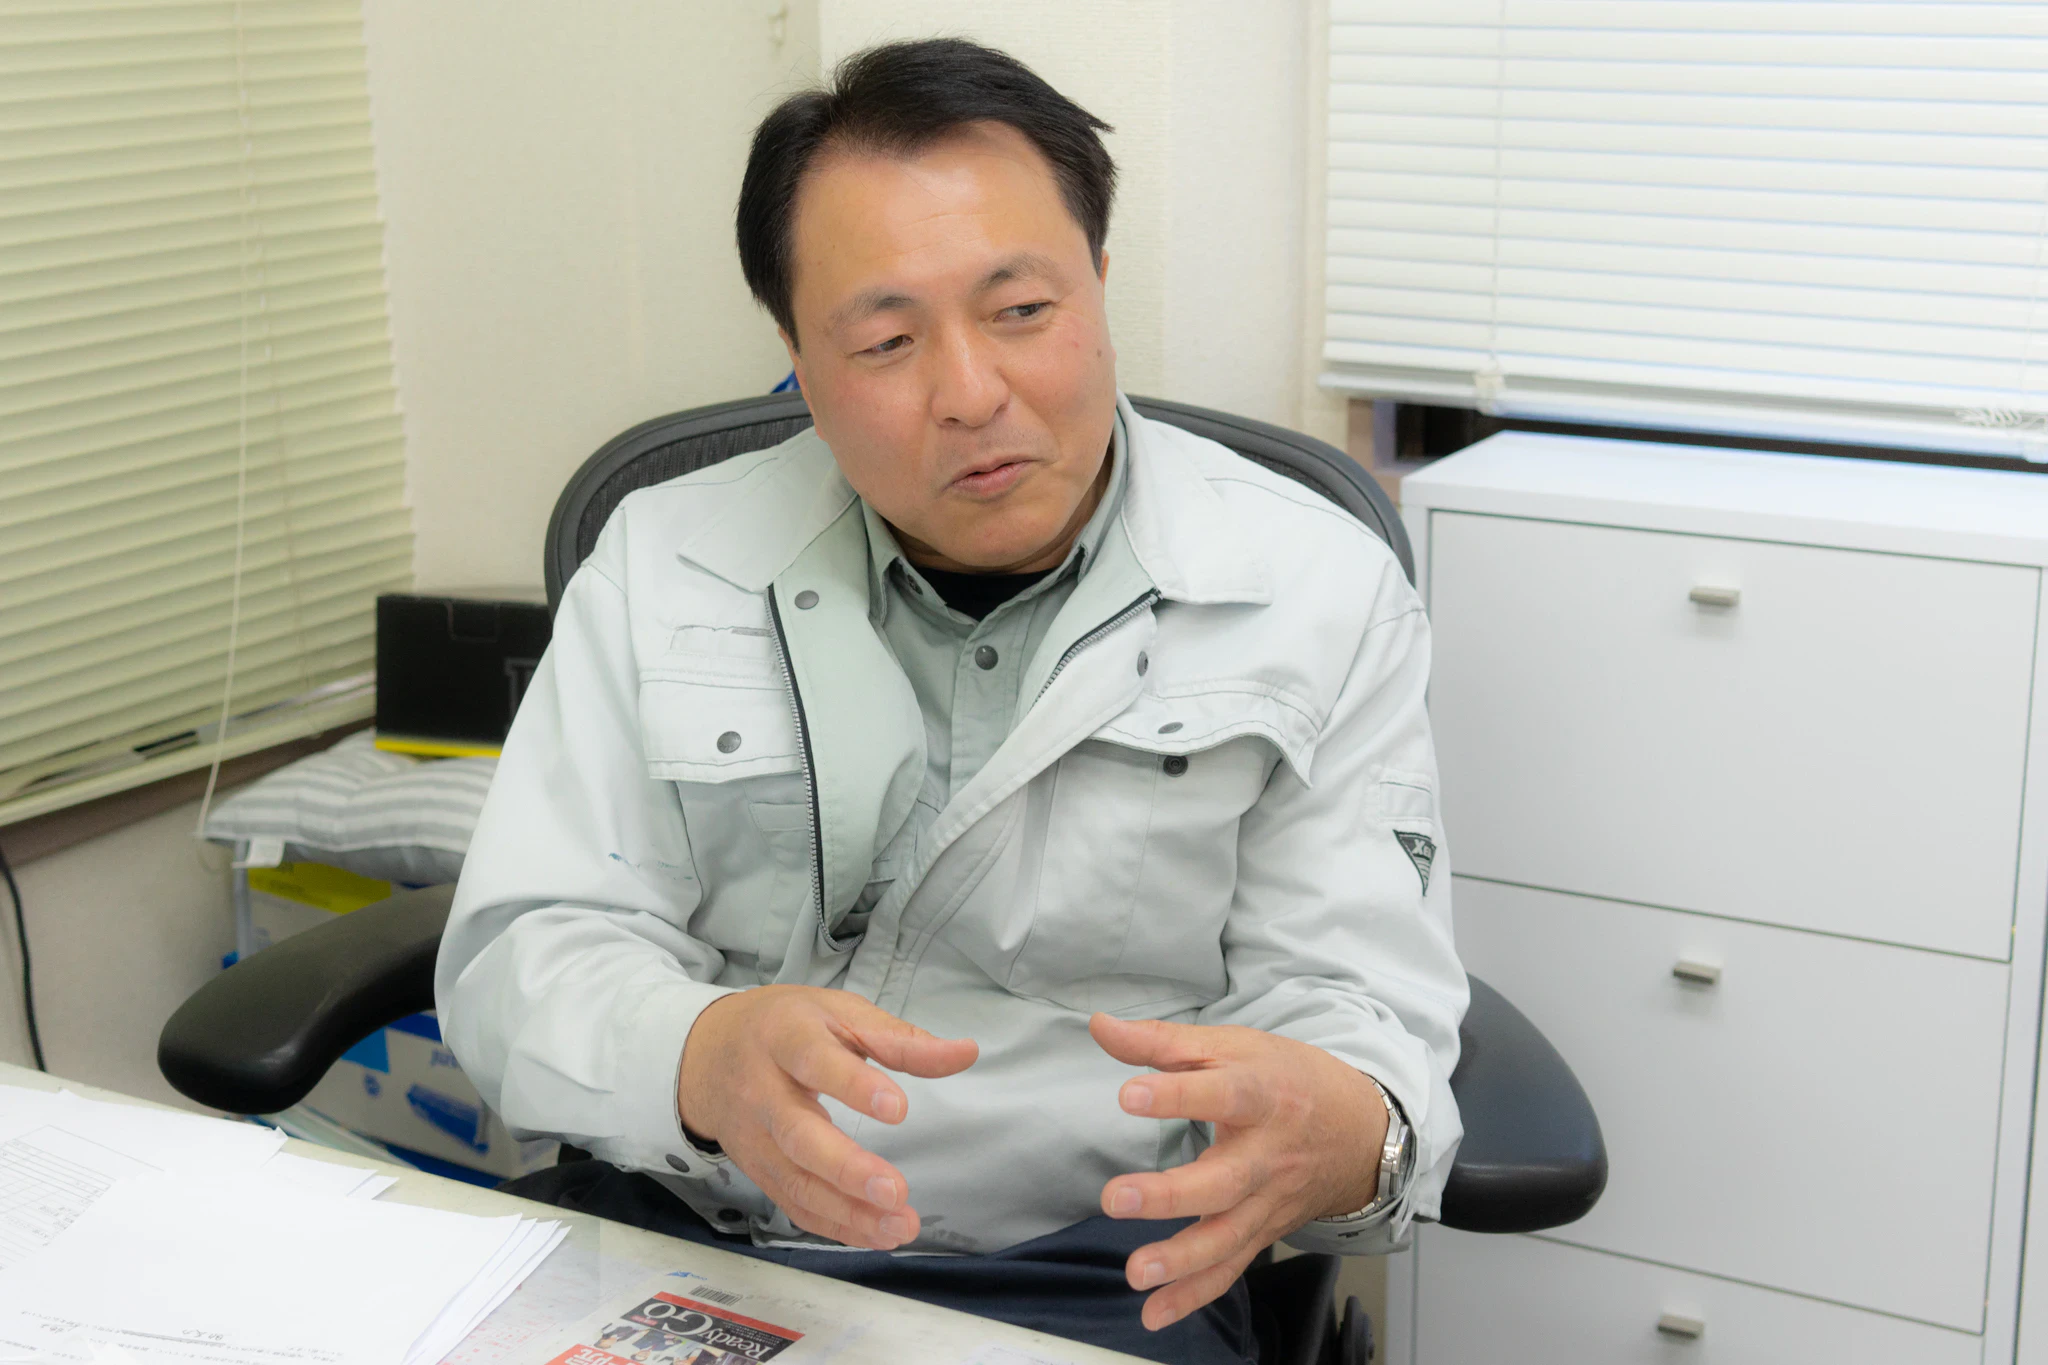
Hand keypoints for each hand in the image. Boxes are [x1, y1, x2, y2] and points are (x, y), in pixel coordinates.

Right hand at [677, 985, 977, 1249]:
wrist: (707, 1053)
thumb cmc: (786, 1026)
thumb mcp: (840, 1013)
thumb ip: (901, 1039)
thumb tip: (966, 1052)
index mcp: (785, 1037)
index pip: (815, 1060)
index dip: (853, 1085)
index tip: (897, 1108)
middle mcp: (762, 1090)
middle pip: (798, 1135)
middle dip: (846, 1168)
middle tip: (894, 1191)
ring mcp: (755, 1136)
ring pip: (795, 1180)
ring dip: (847, 1211)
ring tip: (898, 1226)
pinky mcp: (757, 1169)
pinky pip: (792, 1203)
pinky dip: (833, 1225)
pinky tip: (874, 1234)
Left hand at [1091, 1014, 1389, 1330]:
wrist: (1358, 1130)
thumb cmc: (1286, 1078)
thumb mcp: (1233, 1045)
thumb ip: (1162, 1041)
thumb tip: (1101, 1026)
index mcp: (1263, 1094)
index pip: (1222, 1094)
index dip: (1177, 1096)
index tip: (1129, 1095)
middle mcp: (1269, 1153)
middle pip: (1224, 1180)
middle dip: (1170, 1195)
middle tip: (1114, 1198)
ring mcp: (1268, 1200)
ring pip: (1228, 1236)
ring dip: (1182, 1260)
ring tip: (1136, 1271)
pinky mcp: (1264, 1231)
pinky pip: (1231, 1268)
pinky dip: (1196, 1295)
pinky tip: (1156, 1312)